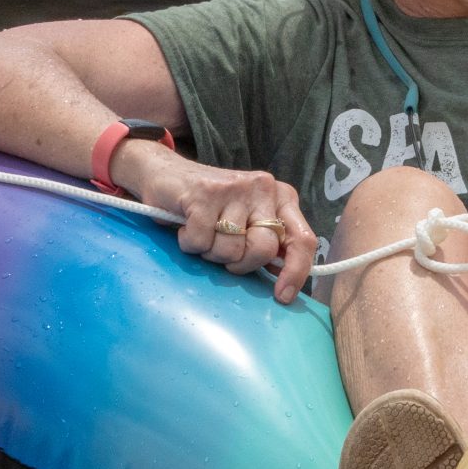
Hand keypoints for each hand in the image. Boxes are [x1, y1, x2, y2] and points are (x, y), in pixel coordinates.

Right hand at [125, 146, 320, 300]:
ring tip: (203, 233)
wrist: (165, 172)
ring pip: (230, 250)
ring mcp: (235, 188)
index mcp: (282, 197)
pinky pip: (201, 241)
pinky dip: (189, 243)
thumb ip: (269, 242)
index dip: (296, 271)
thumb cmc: (210, 205)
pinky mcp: (205, 193)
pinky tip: (186, 226)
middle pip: (263, 250)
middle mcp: (264, 188)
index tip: (283, 296)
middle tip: (222, 252)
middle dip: (239, 263)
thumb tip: (286, 281)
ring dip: (210, 252)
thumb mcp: (247, 219)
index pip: (302, 239)